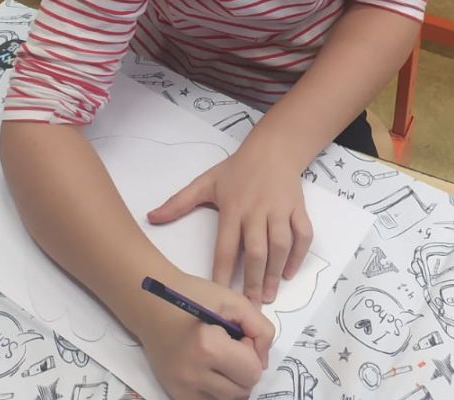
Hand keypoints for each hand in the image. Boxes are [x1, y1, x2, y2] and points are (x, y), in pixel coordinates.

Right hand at [140, 271, 272, 399]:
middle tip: (230, 346)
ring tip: (220, 358)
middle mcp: (194, 375)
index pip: (253, 371)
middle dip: (245, 369)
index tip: (239, 335)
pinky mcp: (176, 396)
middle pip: (243, 391)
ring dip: (233, 382)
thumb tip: (264, 362)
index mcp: (208, 347)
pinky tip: (210, 370)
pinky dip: (217, 391)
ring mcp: (183, 390)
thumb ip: (259, 328)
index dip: (252, 351)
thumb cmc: (193, 297)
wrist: (152, 305)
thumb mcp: (233, 301)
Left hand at [149, 147, 312, 303]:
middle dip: (252, 280)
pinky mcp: (298, 207)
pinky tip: (289, 272)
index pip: (225, 246)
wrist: (273, 148)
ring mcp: (279, 209)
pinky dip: (298, 255)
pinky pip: (303, 234)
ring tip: (268, 295)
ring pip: (280, 245)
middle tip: (250, 306)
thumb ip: (179, 202)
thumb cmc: (237, 169)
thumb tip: (151, 217)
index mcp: (233, 207)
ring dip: (274, 272)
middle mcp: (256, 210)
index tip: (218, 296)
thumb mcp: (206, 182)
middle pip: (256, 250)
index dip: (221, 273)